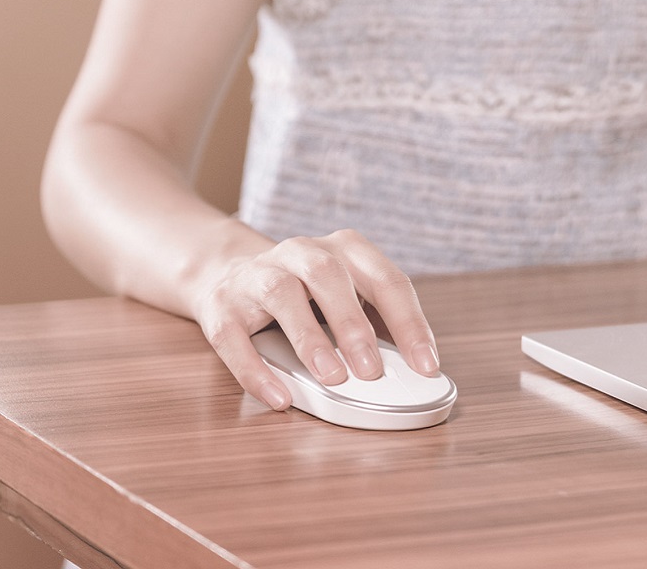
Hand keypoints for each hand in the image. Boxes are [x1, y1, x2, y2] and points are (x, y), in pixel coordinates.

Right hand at [194, 229, 440, 409]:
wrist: (227, 273)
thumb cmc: (304, 293)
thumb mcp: (346, 298)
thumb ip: (375, 325)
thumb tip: (411, 370)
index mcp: (343, 249)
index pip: (385, 279)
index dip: (409, 323)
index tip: (425, 364)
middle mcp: (300, 252)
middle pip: (329, 275)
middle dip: (354, 324)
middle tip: (372, 371)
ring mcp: (257, 274)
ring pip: (282, 294)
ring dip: (310, 337)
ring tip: (331, 377)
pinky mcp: (221, 304)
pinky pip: (234, 336)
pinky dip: (256, 369)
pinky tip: (278, 396)